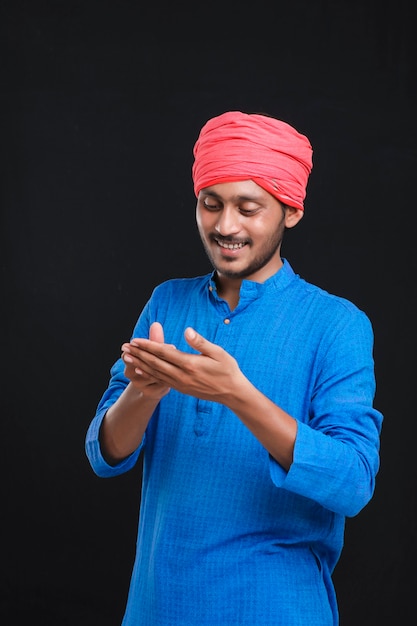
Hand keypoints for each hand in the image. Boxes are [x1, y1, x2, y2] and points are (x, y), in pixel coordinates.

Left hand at [126, 326, 244, 403]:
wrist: (232, 393)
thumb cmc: (227, 370)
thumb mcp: (219, 353)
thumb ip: (201, 343)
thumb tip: (187, 331)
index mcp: (190, 364)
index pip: (164, 353)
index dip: (148, 346)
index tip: (135, 340)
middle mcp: (182, 375)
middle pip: (155, 363)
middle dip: (138, 354)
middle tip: (124, 347)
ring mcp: (180, 384)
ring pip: (155, 373)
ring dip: (140, 364)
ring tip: (127, 357)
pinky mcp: (180, 388)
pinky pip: (160, 380)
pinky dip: (149, 374)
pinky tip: (141, 370)